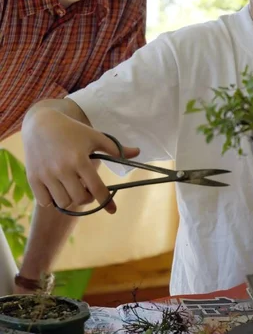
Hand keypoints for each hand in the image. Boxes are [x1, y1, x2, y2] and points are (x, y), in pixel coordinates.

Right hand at [22, 105, 138, 213]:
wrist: (40, 123)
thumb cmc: (72, 130)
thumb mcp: (94, 136)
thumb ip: (116, 148)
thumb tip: (138, 153)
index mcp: (80, 159)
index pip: (97, 188)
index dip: (106, 201)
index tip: (113, 210)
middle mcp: (62, 169)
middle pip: (80, 199)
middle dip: (88, 198)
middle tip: (87, 190)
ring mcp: (46, 174)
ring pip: (63, 202)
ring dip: (71, 199)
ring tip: (72, 188)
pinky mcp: (33, 178)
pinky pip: (45, 201)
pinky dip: (52, 200)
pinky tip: (57, 190)